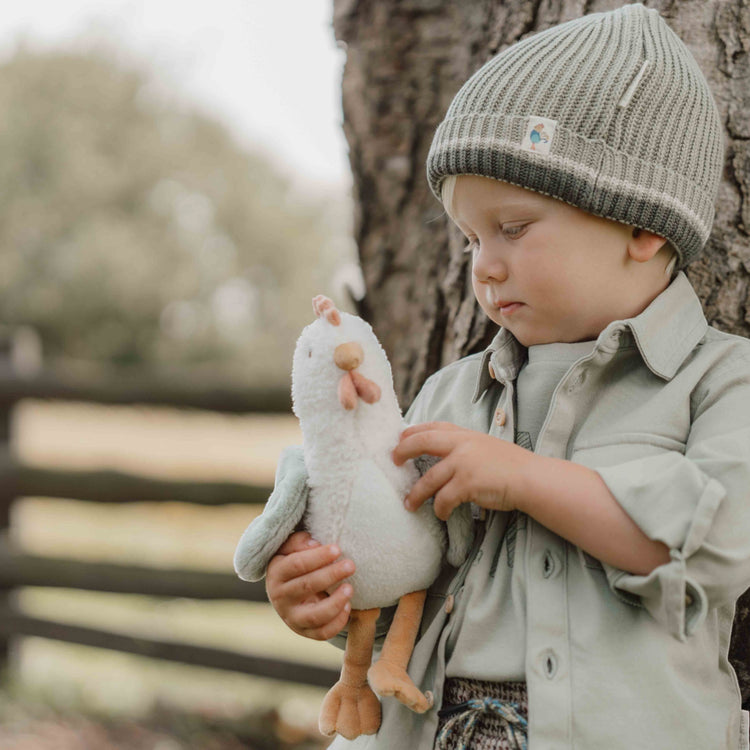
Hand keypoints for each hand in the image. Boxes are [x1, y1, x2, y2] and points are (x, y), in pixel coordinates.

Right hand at [265, 531, 354, 640]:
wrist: (285, 592)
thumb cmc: (294, 563)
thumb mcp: (290, 548)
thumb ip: (299, 542)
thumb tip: (315, 544)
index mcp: (276, 573)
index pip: (296, 564)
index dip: (318, 557)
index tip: (337, 549)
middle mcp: (280, 597)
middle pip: (306, 586)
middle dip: (331, 575)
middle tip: (351, 565)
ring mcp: (291, 617)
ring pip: (314, 615)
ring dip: (335, 602)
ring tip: (350, 588)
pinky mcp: (304, 631)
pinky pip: (322, 632)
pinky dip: (337, 622)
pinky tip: (348, 606)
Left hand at [392, 421, 534, 519]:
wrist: (530, 478)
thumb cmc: (510, 466)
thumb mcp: (484, 445)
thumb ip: (464, 447)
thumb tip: (444, 457)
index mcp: (465, 434)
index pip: (433, 426)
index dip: (414, 431)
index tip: (401, 438)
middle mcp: (461, 444)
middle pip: (422, 442)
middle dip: (403, 451)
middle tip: (393, 460)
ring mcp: (463, 463)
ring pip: (428, 479)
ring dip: (416, 494)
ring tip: (409, 503)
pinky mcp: (467, 483)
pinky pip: (444, 498)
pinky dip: (439, 508)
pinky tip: (440, 514)